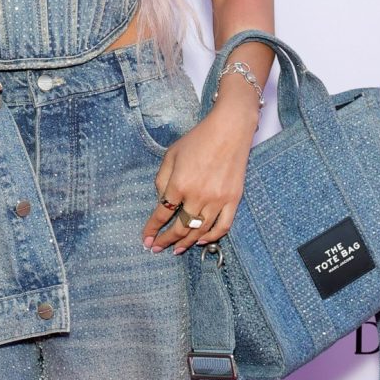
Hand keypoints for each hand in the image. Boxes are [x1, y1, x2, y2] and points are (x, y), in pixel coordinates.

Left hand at [141, 101, 256, 254]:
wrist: (229, 130)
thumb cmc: (197, 139)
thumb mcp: (171, 154)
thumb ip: (162, 179)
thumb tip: (161, 200)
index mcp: (179, 183)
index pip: (162, 213)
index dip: (152, 229)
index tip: (146, 239)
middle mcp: (198, 196)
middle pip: (180, 227)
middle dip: (166, 240)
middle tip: (158, 248)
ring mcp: (217, 200)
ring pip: (200, 231)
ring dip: (187, 243)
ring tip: (177, 250)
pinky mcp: (233, 200)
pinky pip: (223, 226)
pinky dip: (212, 237)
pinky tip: (202, 240)